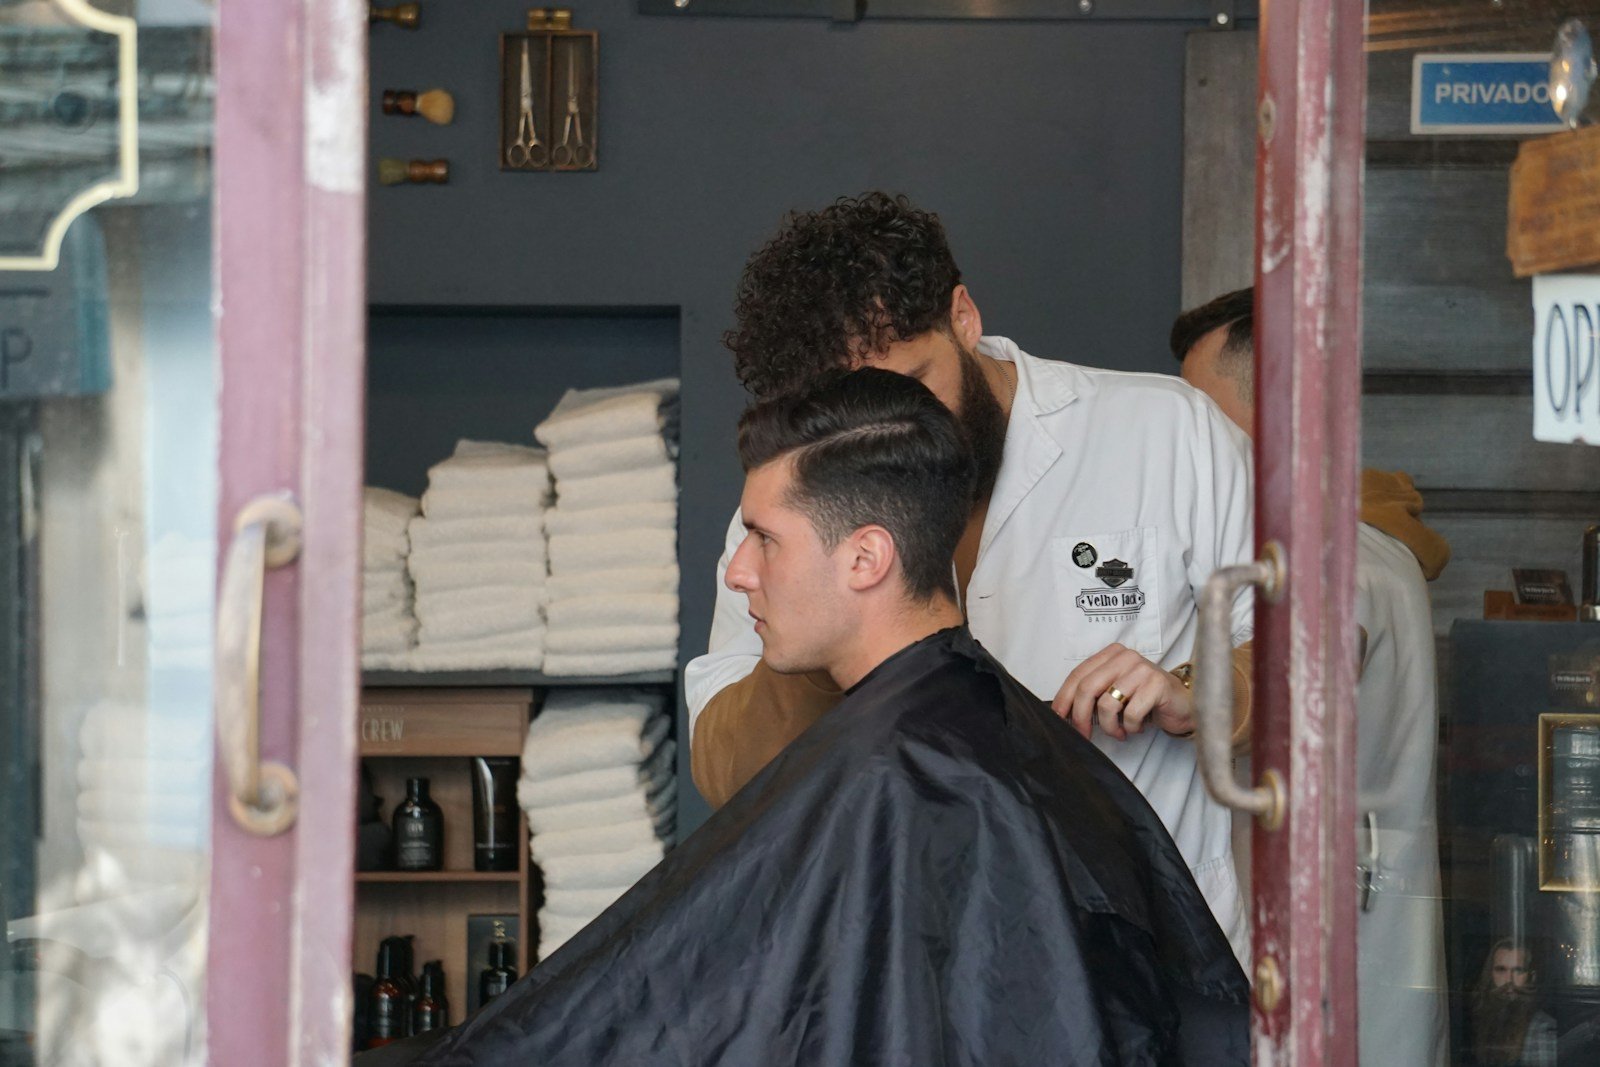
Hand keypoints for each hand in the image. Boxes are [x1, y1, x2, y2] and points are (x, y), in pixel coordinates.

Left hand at [1051, 643, 1194, 741]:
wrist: (1183, 703)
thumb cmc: (1145, 699)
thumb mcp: (1115, 691)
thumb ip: (1093, 694)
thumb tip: (1063, 713)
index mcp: (1110, 654)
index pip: (1077, 675)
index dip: (1063, 699)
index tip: (1058, 718)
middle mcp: (1125, 657)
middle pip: (1087, 688)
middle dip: (1080, 717)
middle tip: (1084, 734)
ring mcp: (1141, 669)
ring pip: (1107, 704)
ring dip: (1109, 726)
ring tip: (1119, 731)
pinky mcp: (1156, 684)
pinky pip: (1130, 714)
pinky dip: (1129, 727)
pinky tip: (1136, 727)